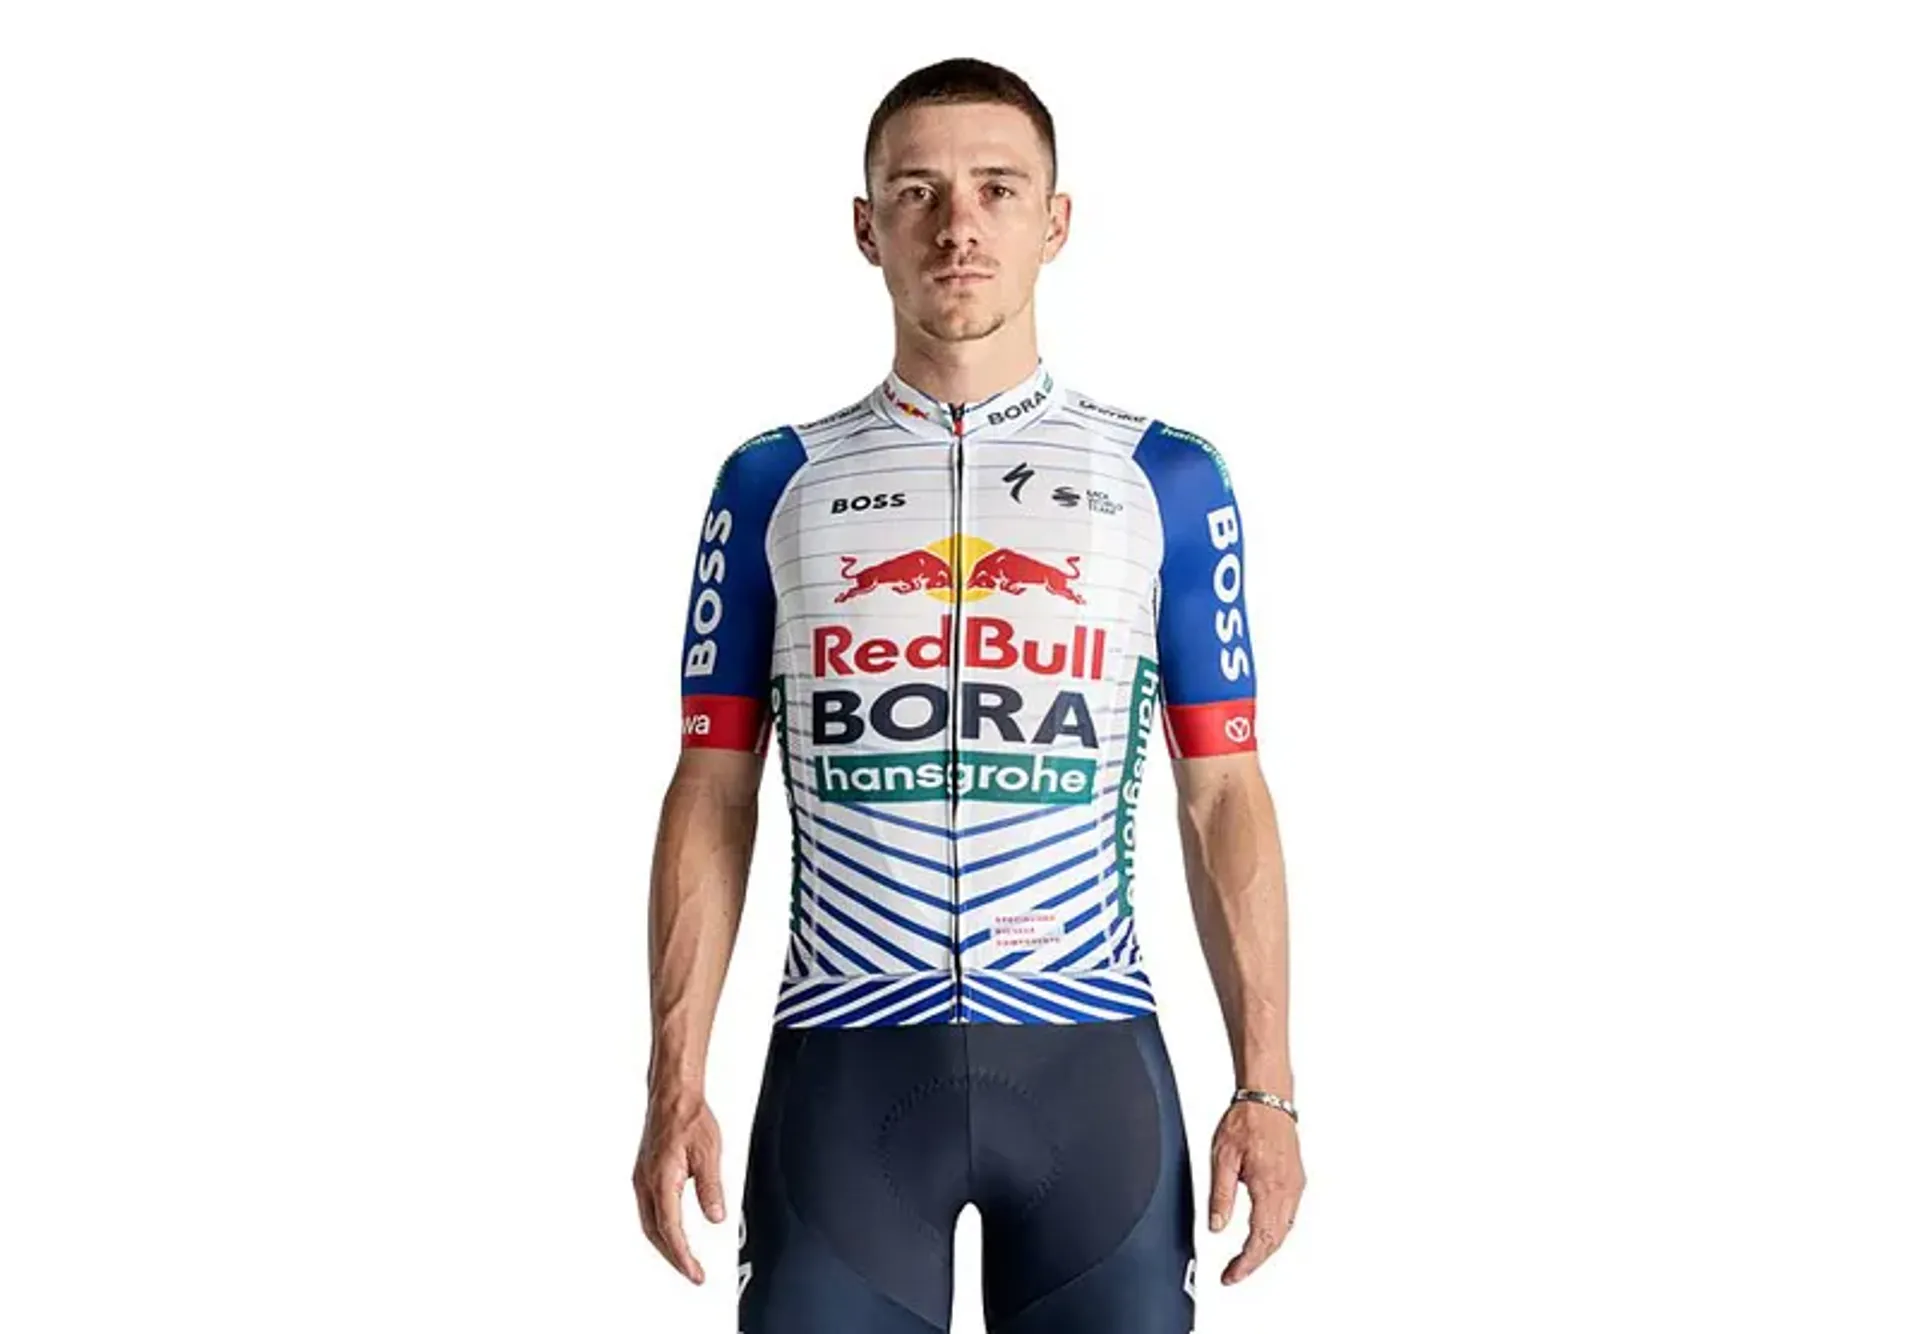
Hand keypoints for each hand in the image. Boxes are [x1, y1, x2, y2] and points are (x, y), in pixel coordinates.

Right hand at [633, 1091, 726, 1283]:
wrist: (672, 1096)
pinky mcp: (644, 1175)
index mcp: (661, 1181)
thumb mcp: (709, 1153)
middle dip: (673, 1258)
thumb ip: (711, 1188)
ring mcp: (641, 1179)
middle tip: (693, 1273)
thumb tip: (715, 1218)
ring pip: (649, 1224)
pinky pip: (648, 1211)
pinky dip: (659, 1229)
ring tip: (683, 1260)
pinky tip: (670, 1232)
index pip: (670, 1230)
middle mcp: (645, 1184)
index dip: (683, 1257)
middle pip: (655, 1234)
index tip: (695, 1274)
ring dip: (665, 1245)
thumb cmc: (689, 1117)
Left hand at [1207, 1098, 1304, 1285]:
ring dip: (1265, 1249)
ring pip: (1284, 1231)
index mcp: (1269, 1187)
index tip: (1230, 1276)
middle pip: (1274, 1241)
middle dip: (1254, 1262)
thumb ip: (1221, 1195)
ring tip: (1244, 1261)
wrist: (1268, 1099)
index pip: (1260, 1239)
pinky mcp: (1296, 1181)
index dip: (1245, 1263)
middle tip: (1233, 1274)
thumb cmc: (1247, 1120)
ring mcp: (1295, 1186)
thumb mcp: (1223, 1157)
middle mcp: (1288, 1191)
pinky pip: (1288, 1217)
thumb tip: (1216, 1226)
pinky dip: (1275, 1233)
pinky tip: (1262, 1235)